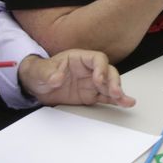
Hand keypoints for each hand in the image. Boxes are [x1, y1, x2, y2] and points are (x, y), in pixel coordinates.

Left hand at [18, 50, 135, 108]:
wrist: (36, 86)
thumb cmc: (39, 72)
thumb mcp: (39, 71)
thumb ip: (48, 73)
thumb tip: (57, 77)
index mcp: (79, 58)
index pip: (97, 59)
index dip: (101, 68)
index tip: (99, 79)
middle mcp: (89, 70)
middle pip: (108, 72)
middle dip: (113, 82)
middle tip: (115, 92)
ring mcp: (91, 83)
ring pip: (110, 85)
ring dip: (118, 92)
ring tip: (126, 101)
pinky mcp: (91, 95)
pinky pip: (106, 97)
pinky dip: (116, 101)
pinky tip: (125, 103)